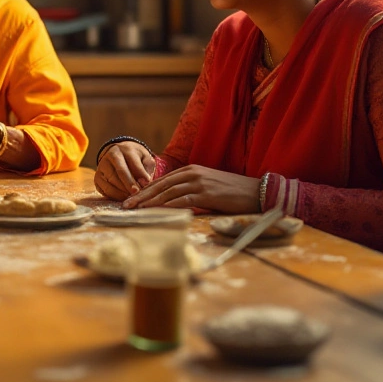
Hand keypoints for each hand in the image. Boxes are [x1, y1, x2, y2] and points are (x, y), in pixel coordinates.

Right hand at [94, 142, 155, 200]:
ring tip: (132, 197)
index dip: (140, 174)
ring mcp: (101, 167)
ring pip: (110, 182)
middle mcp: (110, 157)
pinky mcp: (97, 178)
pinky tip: (123, 198)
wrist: (118, 153)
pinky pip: (104, 189)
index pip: (132, 163)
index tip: (147, 184)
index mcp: (124, 150)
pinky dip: (114, 196)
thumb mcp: (145, 158)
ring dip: (122, 192)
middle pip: (119, 172)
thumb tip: (144, 183)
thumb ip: (147, 170)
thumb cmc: (135, 158)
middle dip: (129, 184)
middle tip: (136, 193)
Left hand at [122, 164, 260, 212]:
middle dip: (141, 196)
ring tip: (136, 210)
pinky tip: (157, 212)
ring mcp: (199, 182)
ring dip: (150, 202)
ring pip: (168, 192)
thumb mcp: (208, 185)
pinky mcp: (206, 194)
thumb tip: (174, 200)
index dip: (146, 190)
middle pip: (161, 185)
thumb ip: (191, 189)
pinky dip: (168, 206)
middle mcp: (192, 173)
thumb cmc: (232, 192)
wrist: (256, 191)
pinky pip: (183, 200)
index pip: (162, 180)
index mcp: (191, 170)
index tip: (133, 199)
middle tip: (126, 205)